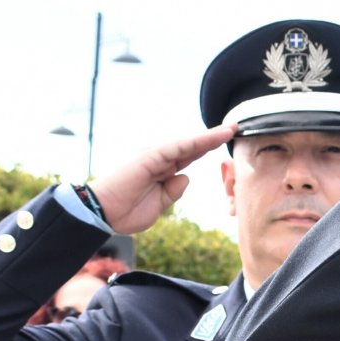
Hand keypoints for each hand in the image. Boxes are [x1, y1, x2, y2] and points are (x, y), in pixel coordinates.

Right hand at [87, 126, 236, 234]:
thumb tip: (186, 177)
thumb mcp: (158, 205)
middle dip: (214, 137)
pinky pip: (179, 147)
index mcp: (163, 171)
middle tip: (236, 127)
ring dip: (210, 136)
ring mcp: (157, 156)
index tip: (228, 143)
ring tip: (231, 128)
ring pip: (189, 143)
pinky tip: (213, 136)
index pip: (191, 157)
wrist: (104, 214)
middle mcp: (161, 160)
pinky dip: (196, 141)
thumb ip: (173, 191)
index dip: (208, 149)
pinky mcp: (152, 156)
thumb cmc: (126, 211)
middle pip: (193, 146)